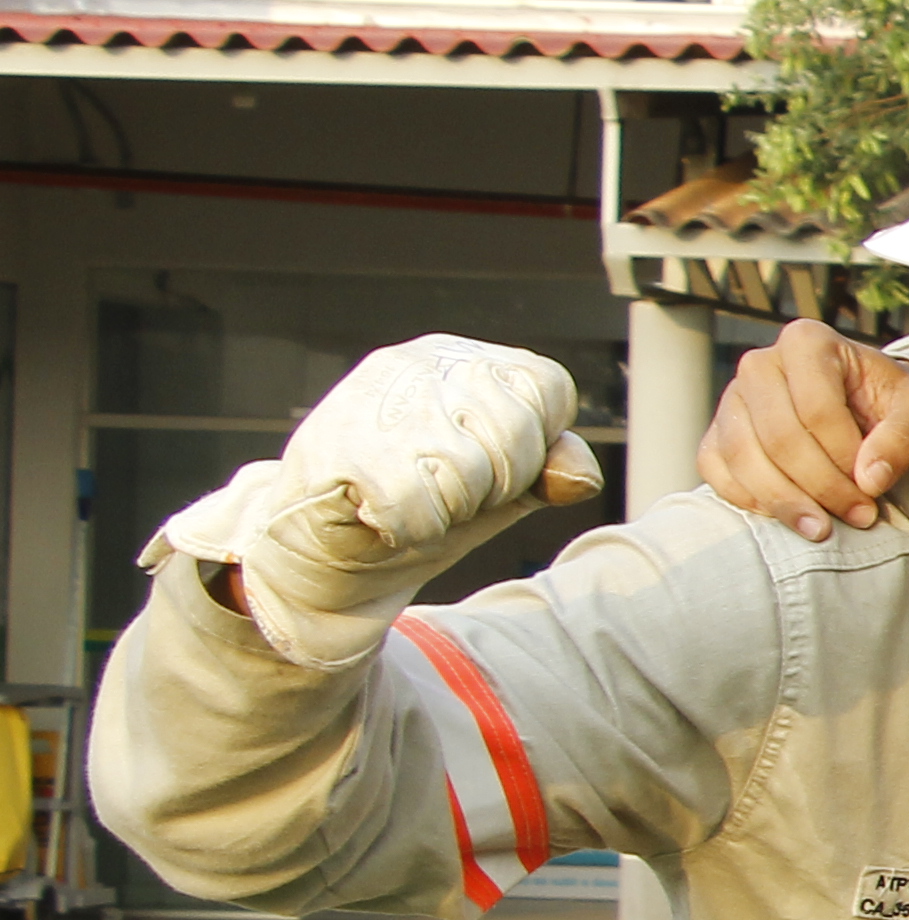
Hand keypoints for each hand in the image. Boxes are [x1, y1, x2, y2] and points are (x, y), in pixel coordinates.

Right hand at [152, 337, 597, 667]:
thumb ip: (547, 471)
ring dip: (446, 510)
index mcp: (462, 359)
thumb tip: (580, 475)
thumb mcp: (498, 491)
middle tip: (437, 494)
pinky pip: (419, 502)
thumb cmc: (417, 516)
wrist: (318, 561)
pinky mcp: (338, 445)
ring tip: (407, 504)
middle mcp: (418, 363)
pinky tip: (379, 518)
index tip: (481, 473)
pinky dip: (410, 528)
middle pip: (517, 430)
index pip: (547, 388)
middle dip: (490, 486)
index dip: (530, 450)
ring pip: (469, 468)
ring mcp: (373, 397)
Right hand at [702, 317, 908, 537]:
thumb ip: (903, 437)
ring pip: (743, 456)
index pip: (817, 410)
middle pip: (779, 438)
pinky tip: (788, 515)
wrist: (860, 403)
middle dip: (820, 487)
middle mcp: (760, 363)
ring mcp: (731, 397)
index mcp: (807, 342)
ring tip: (823, 529)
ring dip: (784, 501)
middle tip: (857, 516)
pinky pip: (715, 468)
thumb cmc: (889, 402)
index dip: (844, 459)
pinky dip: (748, 498)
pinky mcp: (717, 430)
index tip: (872, 493)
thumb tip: (870, 480)